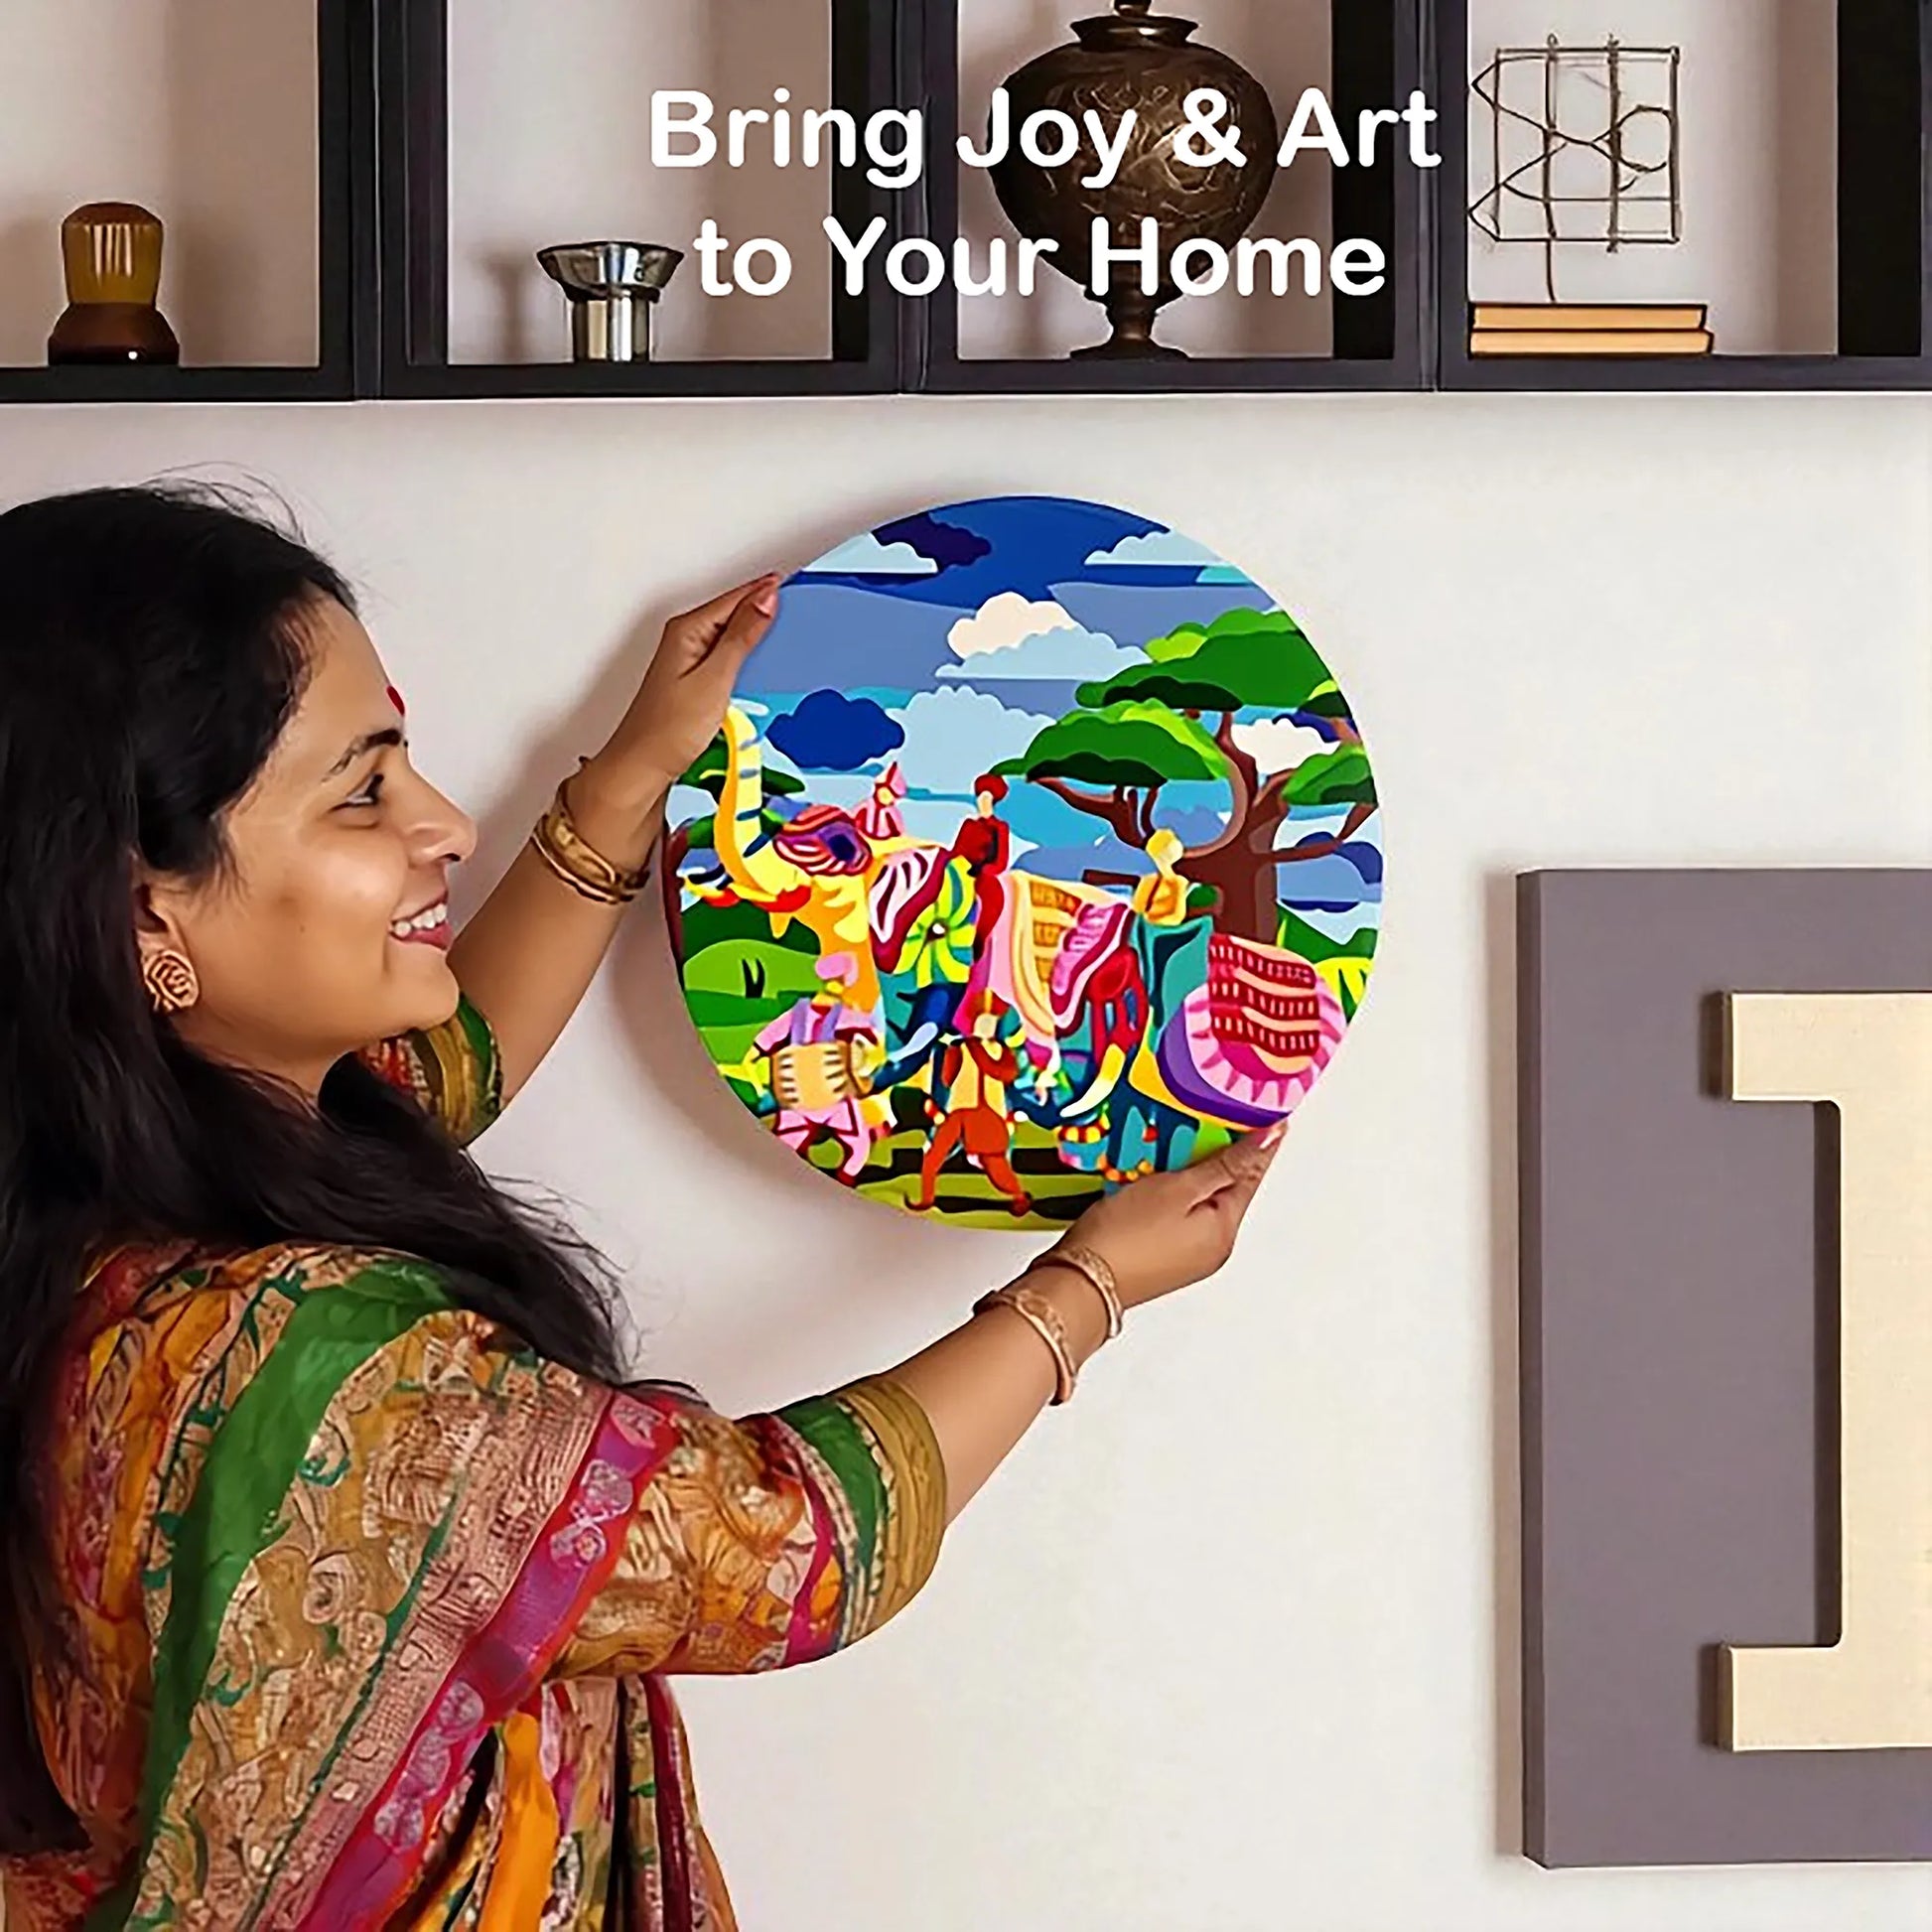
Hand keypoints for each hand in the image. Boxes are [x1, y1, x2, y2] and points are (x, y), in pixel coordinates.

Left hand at [590, 573, 783, 805]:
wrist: (644, 767)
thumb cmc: (667, 730)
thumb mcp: (714, 679)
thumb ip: (741, 637)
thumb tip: (765, 599)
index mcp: (688, 629)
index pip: (738, 597)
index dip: (771, 592)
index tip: (802, 588)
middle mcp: (687, 637)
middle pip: (736, 610)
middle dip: (768, 609)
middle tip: (804, 608)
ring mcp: (690, 657)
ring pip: (734, 633)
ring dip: (761, 634)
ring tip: (792, 632)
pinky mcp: (696, 677)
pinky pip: (730, 654)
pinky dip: (750, 656)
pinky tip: (765, 664)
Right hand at [1060, 1122, 1283, 1310]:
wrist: (1080, 1280)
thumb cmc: (1125, 1235)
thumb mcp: (1180, 1188)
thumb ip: (1226, 1164)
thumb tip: (1269, 1141)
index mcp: (1225, 1230)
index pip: (1250, 1175)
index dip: (1258, 1143)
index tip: (1267, 1117)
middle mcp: (1213, 1248)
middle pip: (1225, 1189)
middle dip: (1218, 1157)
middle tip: (1210, 1122)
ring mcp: (1188, 1256)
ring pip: (1199, 1202)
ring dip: (1190, 1175)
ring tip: (1172, 1146)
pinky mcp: (1162, 1257)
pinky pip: (1178, 1216)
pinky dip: (1172, 1194)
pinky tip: (1150, 1179)